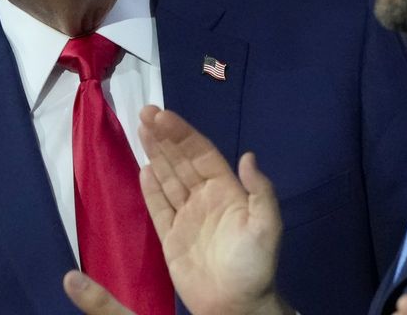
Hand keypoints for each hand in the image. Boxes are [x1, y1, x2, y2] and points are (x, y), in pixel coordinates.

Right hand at [137, 106, 292, 314]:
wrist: (236, 306)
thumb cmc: (254, 265)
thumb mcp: (267, 226)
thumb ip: (260, 191)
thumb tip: (248, 155)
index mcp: (226, 190)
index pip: (200, 153)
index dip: (182, 134)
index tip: (163, 115)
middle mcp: (204, 197)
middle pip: (180, 160)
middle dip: (164, 136)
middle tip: (145, 111)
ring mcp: (186, 216)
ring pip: (167, 177)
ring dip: (154, 154)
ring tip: (139, 129)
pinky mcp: (170, 237)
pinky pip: (158, 207)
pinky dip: (150, 188)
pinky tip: (142, 168)